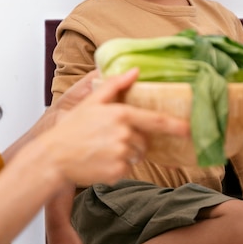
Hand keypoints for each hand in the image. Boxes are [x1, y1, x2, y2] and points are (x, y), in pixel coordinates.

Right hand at [39, 68, 189, 187]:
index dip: (175, 125)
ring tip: (103, 149)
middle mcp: (124, 135)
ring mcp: (121, 155)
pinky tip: (100, 160)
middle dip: (134, 140)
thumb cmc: (71, 129)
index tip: (189, 128)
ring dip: (126, 153)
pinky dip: (117, 166)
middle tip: (111, 139)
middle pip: (144, 141)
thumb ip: (115, 85)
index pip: (155, 120)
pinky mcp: (116, 172)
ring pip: (136, 156)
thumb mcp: (91, 102)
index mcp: (120, 115)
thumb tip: (135, 71)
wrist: (53, 157)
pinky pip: (126, 169)